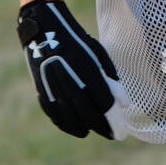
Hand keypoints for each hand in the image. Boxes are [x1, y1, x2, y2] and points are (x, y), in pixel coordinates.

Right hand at [16, 0, 127, 139]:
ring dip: (85, 127)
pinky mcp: (42, 89)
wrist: (45, 30)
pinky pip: (54, 114)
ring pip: (71, 117)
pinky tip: (78, 129)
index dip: (115, 120)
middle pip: (88, 113)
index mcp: (87, 70)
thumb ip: (110, 79)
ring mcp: (54, 86)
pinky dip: (66, 125)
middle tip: (113, 134)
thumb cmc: (77, 42)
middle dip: (103, 127)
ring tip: (96, 132)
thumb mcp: (98, 55)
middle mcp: (70, 81)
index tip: (123, 131)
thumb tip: (123, 103)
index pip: (104, 103)